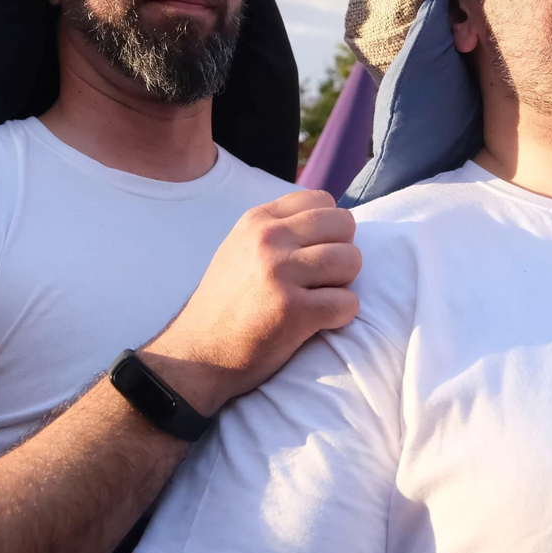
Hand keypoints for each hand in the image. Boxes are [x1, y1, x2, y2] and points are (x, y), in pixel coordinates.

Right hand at [141, 190, 360, 414]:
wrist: (199, 353)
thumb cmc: (225, 303)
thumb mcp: (241, 248)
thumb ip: (277, 228)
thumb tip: (327, 218)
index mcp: (258, 220)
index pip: (321, 199)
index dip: (329, 228)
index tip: (315, 252)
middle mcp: (269, 239)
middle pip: (344, 224)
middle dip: (342, 252)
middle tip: (323, 279)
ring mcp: (280, 273)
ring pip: (352, 260)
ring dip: (344, 284)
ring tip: (320, 298)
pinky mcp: (293, 311)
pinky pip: (348, 303)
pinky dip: (341, 315)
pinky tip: (319, 322)